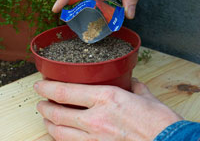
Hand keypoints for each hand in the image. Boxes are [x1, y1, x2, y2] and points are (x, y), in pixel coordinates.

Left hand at [34, 79, 181, 140]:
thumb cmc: (157, 120)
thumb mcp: (144, 95)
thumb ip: (133, 86)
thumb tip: (131, 82)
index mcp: (106, 98)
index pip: (67, 92)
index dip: (48, 87)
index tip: (40, 84)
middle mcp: (96, 118)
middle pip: (58, 113)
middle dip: (44, 106)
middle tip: (40, 101)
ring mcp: (95, 138)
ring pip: (60, 132)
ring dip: (49, 123)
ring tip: (45, 117)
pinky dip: (60, 138)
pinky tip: (59, 134)